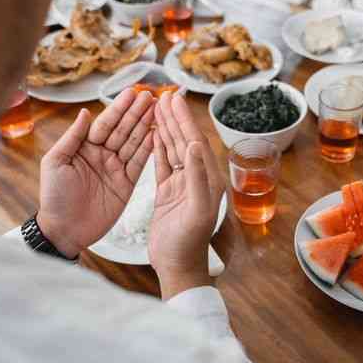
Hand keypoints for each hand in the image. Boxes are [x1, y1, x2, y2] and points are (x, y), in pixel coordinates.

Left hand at [37, 89, 154, 257]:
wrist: (64, 230)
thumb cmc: (54, 197)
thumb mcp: (56, 162)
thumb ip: (72, 137)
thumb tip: (85, 112)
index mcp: (85, 147)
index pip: (105, 123)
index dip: (119, 108)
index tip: (132, 93)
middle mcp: (102, 155)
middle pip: (123, 130)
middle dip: (136, 113)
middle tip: (151, 96)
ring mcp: (116, 169)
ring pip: (134, 143)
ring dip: (146, 126)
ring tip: (158, 111)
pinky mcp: (126, 184)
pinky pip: (140, 164)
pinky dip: (149, 150)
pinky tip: (158, 135)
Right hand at [149, 93, 224, 299]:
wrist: (176, 267)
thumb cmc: (188, 243)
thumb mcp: (196, 210)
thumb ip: (196, 177)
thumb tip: (192, 145)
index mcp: (208, 180)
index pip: (196, 143)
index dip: (185, 121)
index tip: (174, 100)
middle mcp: (196, 179)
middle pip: (185, 141)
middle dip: (176, 118)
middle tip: (165, 95)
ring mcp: (181, 185)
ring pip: (173, 150)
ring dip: (167, 128)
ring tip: (158, 107)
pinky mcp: (167, 193)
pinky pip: (162, 165)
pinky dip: (158, 148)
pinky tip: (153, 134)